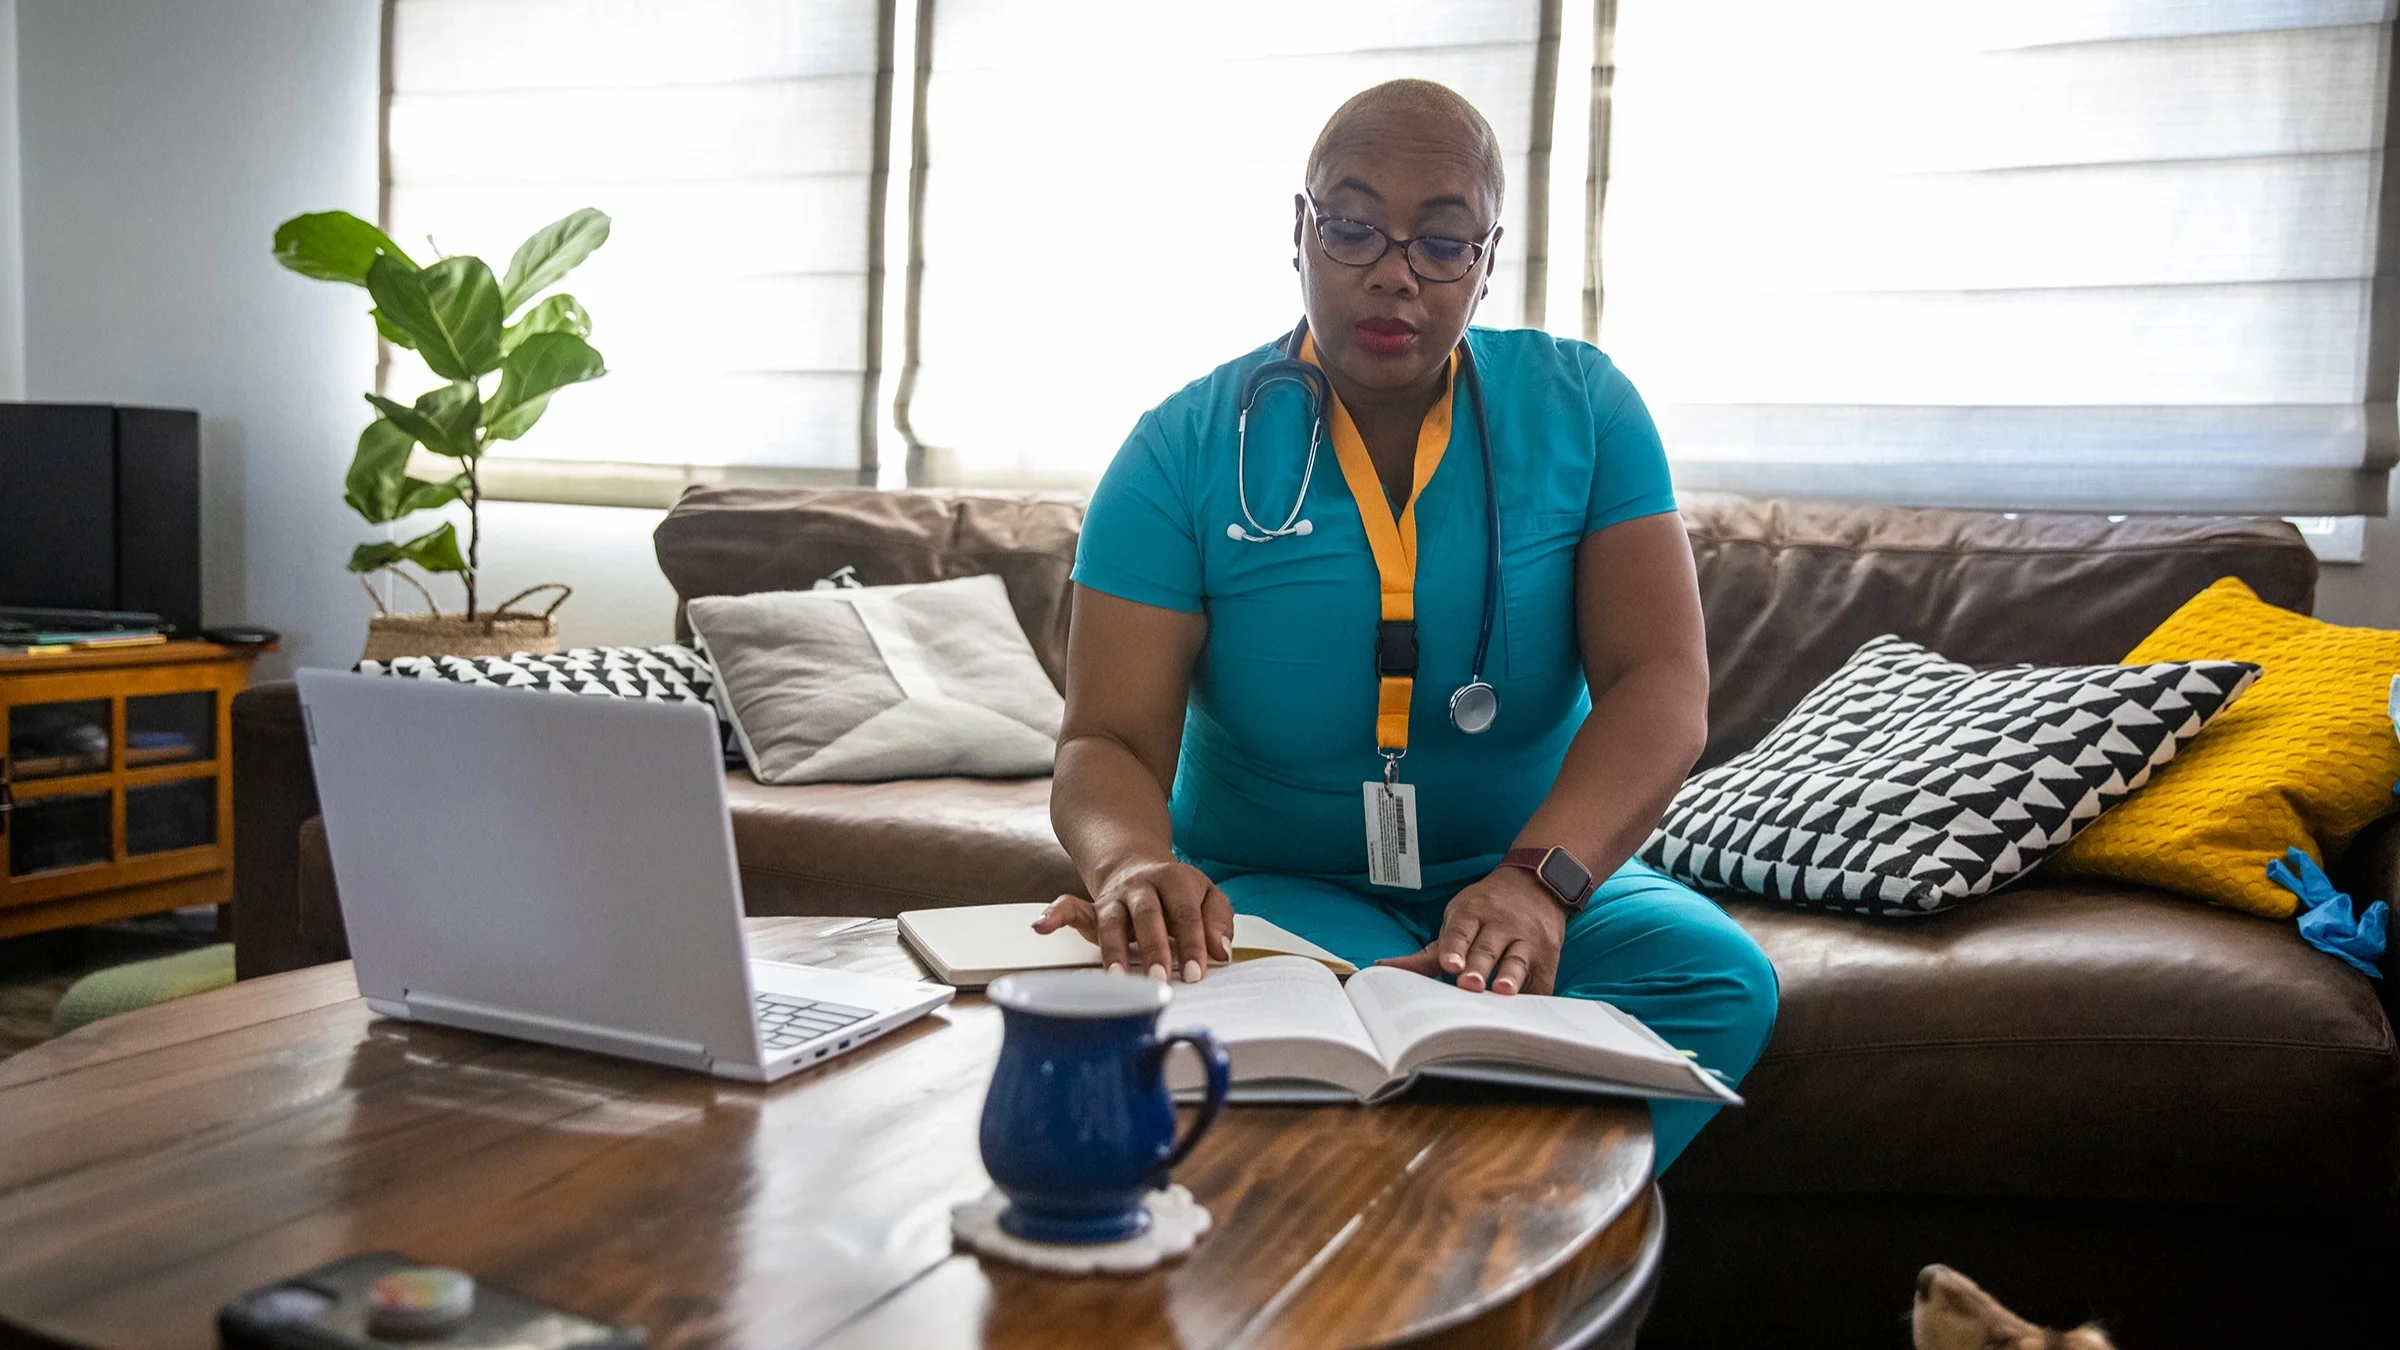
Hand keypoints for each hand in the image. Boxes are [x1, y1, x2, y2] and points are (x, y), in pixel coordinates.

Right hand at [1033, 857, 1233, 982]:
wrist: (1138, 865)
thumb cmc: (1178, 892)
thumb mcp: (1208, 896)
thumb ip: (1218, 921)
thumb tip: (1221, 951)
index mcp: (1175, 880)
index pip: (1185, 914)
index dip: (1192, 943)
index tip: (1195, 972)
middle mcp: (1142, 887)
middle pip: (1148, 915)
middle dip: (1154, 947)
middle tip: (1160, 978)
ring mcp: (1114, 897)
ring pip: (1111, 921)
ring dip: (1113, 949)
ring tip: (1117, 977)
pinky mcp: (1092, 908)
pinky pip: (1069, 907)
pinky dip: (1054, 915)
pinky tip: (1041, 927)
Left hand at [1378, 867, 1564, 994]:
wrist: (1537, 883)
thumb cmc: (1487, 910)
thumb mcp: (1459, 919)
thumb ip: (1430, 952)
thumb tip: (1385, 968)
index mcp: (1473, 913)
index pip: (1462, 930)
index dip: (1455, 947)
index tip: (1450, 965)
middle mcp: (1501, 924)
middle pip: (1488, 947)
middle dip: (1479, 966)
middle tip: (1469, 984)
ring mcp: (1528, 940)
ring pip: (1517, 960)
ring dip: (1510, 976)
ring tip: (1503, 990)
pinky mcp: (1548, 957)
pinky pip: (1542, 980)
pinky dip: (1534, 994)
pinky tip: (1526, 1010)